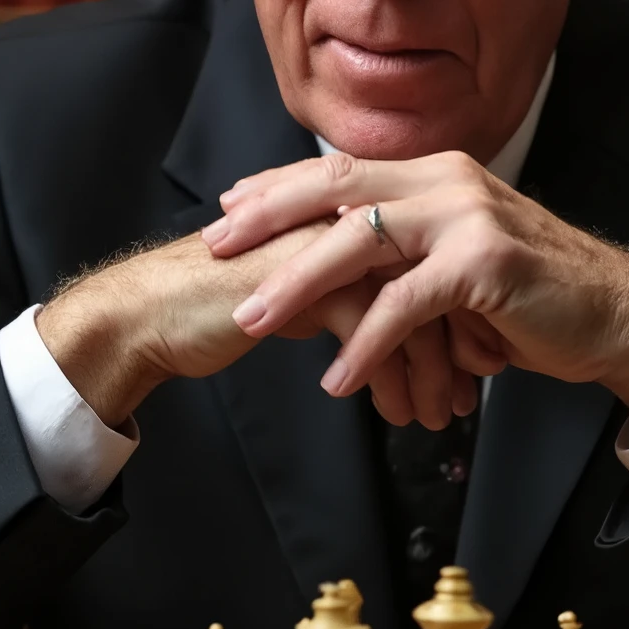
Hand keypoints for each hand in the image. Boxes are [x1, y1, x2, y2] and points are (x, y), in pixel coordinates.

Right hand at [36, 222, 473, 430]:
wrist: (150, 313)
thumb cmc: (221, 306)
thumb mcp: (303, 293)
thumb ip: (351, 291)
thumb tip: (401, 328)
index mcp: (350, 212)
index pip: (434, 256)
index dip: (461, 312)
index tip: (477, 360)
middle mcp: (347, 219)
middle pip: (435, 279)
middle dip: (460, 342)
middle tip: (472, 392)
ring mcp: (329, 244)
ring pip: (412, 307)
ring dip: (430, 370)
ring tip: (436, 416)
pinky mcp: (308, 278)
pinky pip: (374, 332)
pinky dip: (391, 379)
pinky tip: (395, 414)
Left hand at [202, 151, 628, 434]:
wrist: (615, 314)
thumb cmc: (532, 295)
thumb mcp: (458, 256)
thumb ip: (407, 247)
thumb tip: (339, 260)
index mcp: (436, 172)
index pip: (341, 170)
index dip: (279, 186)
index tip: (226, 207)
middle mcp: (447, 180)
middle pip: (336, 188)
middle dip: (268, 216)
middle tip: (215, 246)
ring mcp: (468, 216)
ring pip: (360, 242)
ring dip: (299, 284)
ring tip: (252, 319)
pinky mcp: (485, 264)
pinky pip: (405, 304)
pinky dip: (366, 343)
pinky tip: (338, 378)